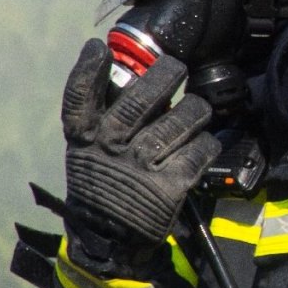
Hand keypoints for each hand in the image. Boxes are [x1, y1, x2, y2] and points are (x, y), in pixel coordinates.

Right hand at [62, 38, 220, 245]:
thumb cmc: (103, 183)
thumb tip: (127, 71)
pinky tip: (201, 143)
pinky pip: (202, 148)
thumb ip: (103, 117)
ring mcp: (142, 166)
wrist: (109, 239)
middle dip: (167, 74)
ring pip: (184, 118)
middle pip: (142, 99)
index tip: (98, 48)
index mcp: (86, 138)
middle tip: (177, 69)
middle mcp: (111, 148)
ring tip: (195, 111)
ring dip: (196, 110)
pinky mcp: (171, 186)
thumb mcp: (88, 151)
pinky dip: (207, 143)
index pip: (79, 98)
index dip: (88, 69)